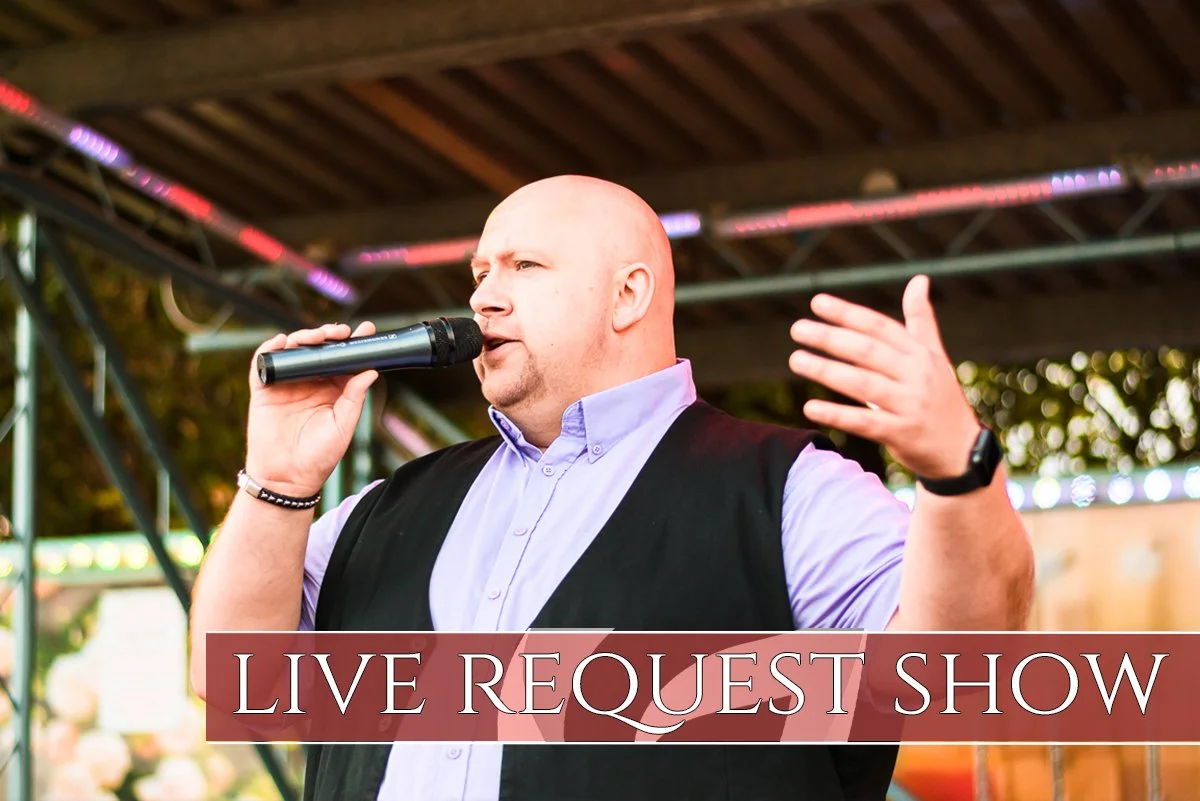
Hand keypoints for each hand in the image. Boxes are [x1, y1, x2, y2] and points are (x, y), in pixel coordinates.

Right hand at [243, 321, 378, 496]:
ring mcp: (287, 383)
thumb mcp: (342, 426)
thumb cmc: (319, 457)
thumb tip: (370, 371)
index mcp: (333, 390)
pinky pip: (265, 363)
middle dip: (330, 335)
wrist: (287, 479)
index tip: (366, 330)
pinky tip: (282, 342)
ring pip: (295, 350)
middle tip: (341, 332)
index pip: (344, 360)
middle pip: (320, 349)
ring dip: (304, 337)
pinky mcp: (265, 389)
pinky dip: (271, 348)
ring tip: (317, 337)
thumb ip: (354, 398)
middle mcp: (311, 382)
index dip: (354, 344)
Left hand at [787, 275, 980, 478]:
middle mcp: (917, 375)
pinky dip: (837, 414)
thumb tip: (920, 278)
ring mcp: (910, 405)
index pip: (880, 327)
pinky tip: (809, 406)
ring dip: (827, 371)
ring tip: (796, 360)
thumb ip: (921, 320)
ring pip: (863, 384)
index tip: (816, 302)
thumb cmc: (941, 398)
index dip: (848, 314)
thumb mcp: (935, 356)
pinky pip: (865, 422)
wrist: (963, 451)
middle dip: (831, 338)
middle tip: (797, 328)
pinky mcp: (902, 434)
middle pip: (868, 352)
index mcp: (921, 354)